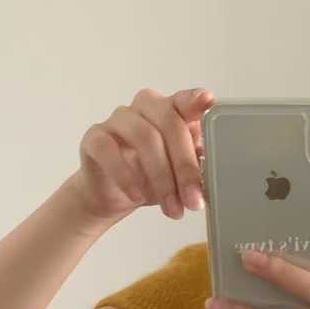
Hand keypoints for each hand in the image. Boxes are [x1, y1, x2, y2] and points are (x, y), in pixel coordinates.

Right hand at [70, 87, 213, 223]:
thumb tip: (214, 172)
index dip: (195, 100)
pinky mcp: (95, 137)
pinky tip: (138, 196)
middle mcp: (145, 108)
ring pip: (144, 137)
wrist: (114, 195)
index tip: (208, 101)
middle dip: (185, 166)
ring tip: (172, 208)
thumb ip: (196, 164)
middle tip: (193, 200)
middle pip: (169, 123)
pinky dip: (127, 176)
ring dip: (162, 178)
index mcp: (171, 110)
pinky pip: (110, 151)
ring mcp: (118, 120)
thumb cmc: (153, 178)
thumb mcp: (181, 174)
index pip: (185, 101)